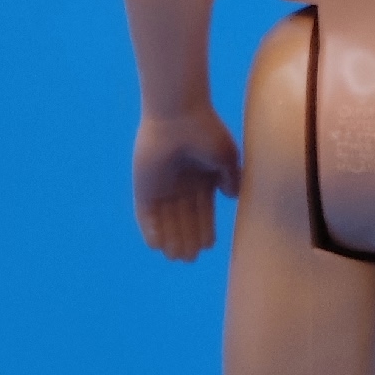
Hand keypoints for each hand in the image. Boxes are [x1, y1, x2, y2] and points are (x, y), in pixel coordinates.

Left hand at [132, 105, 241, 260]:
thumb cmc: (205, 132)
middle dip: (187, 238)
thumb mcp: (226, 157)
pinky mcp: (143, 187)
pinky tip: (156, 246)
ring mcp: (160, 187)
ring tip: (177, 257)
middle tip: (190, 259)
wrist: (178, 116)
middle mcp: (181, 185)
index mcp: (200, 178)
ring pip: (166, 220)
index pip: (202, 210)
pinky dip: (150, 230)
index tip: (207, 245)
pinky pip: (145, 214)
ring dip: (171, 239)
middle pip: (184, 219)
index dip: (204, 228)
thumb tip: (231, 196)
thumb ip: (231, 177)